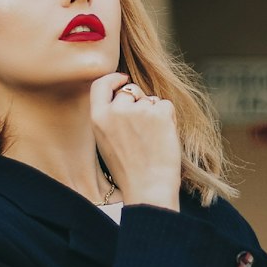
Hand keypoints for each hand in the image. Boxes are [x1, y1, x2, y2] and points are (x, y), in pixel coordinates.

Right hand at [90, 74, 180, 209]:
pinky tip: (163, 137)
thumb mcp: (105, 141)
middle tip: (144, 130)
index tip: (123, 79)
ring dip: (155, 113)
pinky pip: (166, 105)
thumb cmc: (128, 170)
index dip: (113, 79)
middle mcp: (116, 110)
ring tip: (153, 139)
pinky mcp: (159, 113)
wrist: (148, 188)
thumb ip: (109, 117)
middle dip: (139, 102)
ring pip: (151, 99)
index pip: (100, 84)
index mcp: (98, 117)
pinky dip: (168, 118)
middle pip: (131, 91)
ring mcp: (138, 110)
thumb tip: (122, 94)